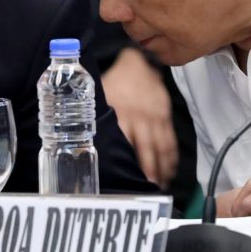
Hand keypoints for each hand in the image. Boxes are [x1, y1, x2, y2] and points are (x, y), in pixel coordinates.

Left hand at [102, 47, 177, 188]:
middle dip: (150, 170)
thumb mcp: (100, 97)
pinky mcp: (165, 116)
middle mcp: (140, 117)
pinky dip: (172, 157)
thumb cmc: (114, 83)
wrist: (139, 62)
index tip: (128, 178)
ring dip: (163, 168)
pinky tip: (171, 170)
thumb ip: (96, 118)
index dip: (128, 161)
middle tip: (149, 188)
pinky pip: (170, 139)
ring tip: (161, 186)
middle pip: (147, 148)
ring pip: (161, 147)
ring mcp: (155, 117)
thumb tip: (78, 141)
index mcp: (121, 113)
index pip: (125, 141)